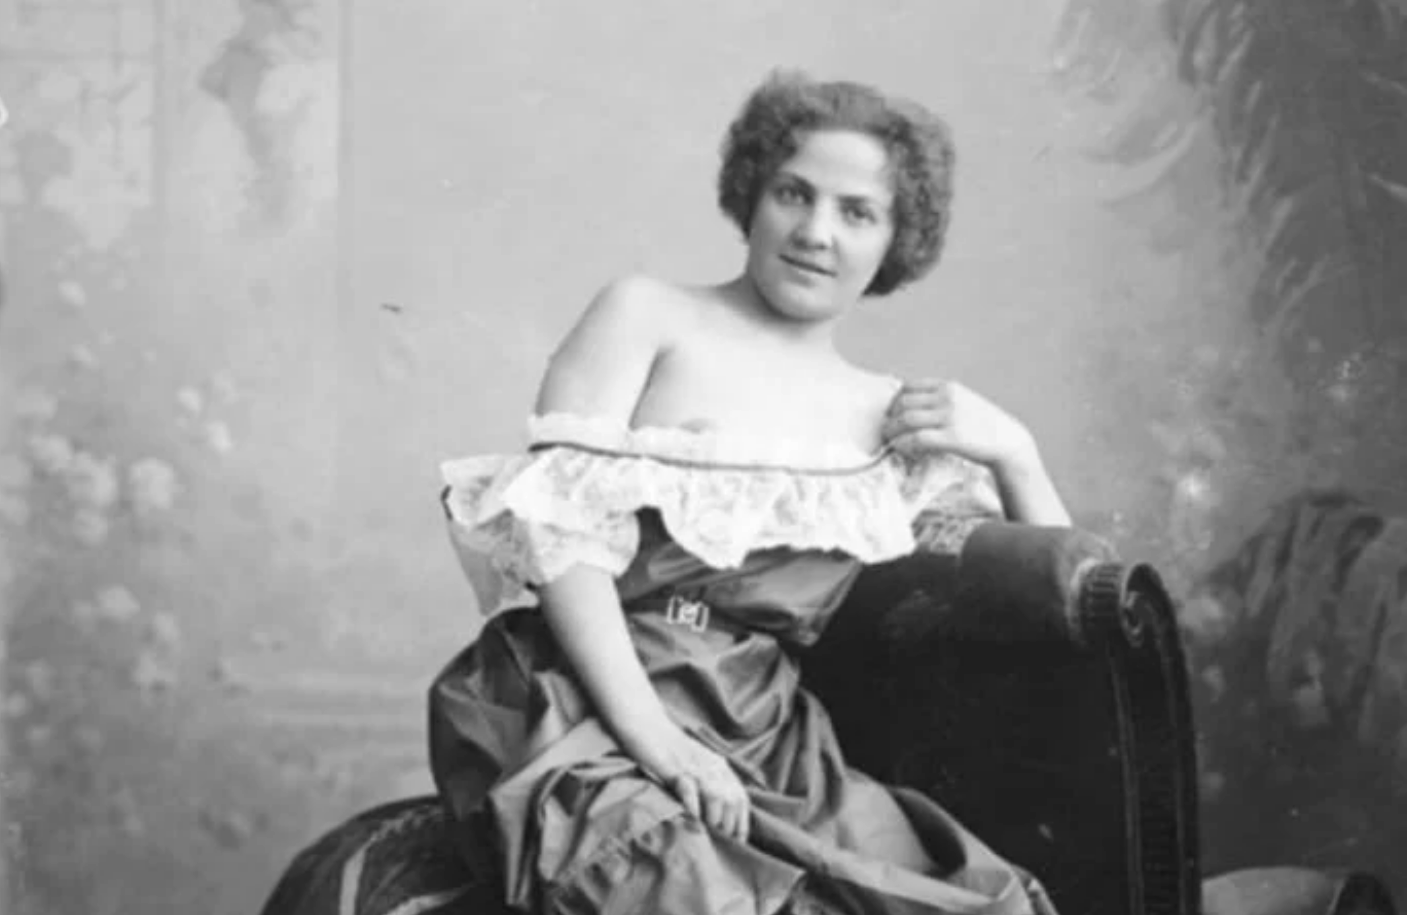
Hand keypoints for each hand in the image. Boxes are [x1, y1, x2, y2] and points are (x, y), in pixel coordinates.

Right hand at [625, 722, 750, 841]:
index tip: (738, 840)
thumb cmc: (669, 750)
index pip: (740, 797)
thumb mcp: (696, 764)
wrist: (647, 725)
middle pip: (732, 799)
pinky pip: (689, 789)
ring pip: (716, 796)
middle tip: (718, 838)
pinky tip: (690, 815)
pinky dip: (692, 805)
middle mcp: (711, 766)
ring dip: (713, 817)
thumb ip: (707, 784)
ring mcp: (694, 766)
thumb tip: (716, 816)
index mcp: (719, 766)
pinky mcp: (675, 767)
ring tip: (704, 828)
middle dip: (728, 824)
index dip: (742, 821)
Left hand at [882, 378, 1035, 469]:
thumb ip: (941, 400)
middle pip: (903, 402)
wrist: (1008, 441)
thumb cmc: (983, 425)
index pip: (909, 386)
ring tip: (889, 440)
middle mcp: (948, 397)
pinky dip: (903, 443)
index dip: (894, 401)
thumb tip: (911, 407)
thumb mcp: (963, 401)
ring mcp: (950, 417)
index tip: (891, 414)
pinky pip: (917, 438)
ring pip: (906, 419)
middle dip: (890, 417)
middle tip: (886, 429)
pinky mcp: (952, 437)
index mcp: (949, 387)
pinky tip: (900, 449)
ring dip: (892, 431)